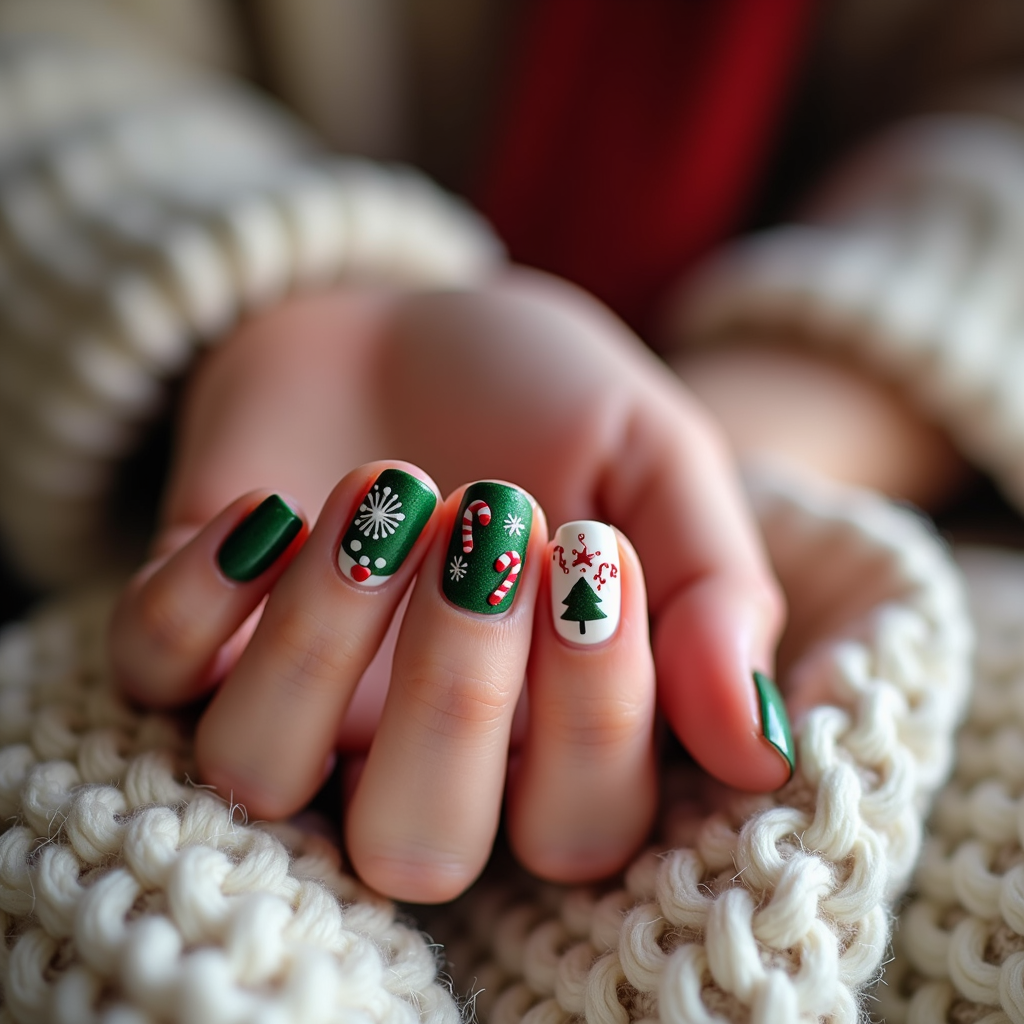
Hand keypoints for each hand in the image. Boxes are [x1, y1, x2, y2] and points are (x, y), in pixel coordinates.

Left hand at [110, 269, 788, 898]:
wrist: (421, 323)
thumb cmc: (553, 403)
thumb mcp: (662, 463)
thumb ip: (718, 592)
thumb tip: (760, 741)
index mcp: (547, 730)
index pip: (578, 828)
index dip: (599, 712)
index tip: (598, 548)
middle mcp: (415, 747)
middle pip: (415, 845)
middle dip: (461, 688)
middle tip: (496, 521)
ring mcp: (296, 692)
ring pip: (262, 769)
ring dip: (325, 627)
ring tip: (390, 487)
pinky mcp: (193, 623)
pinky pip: (153, 670)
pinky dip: (199, 591)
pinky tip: (271, 502)